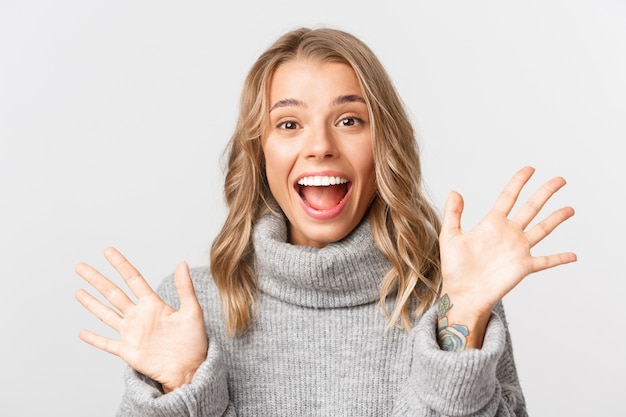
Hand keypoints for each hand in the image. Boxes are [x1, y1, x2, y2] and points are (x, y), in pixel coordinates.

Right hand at [75, 247, 207, 392]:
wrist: (190, 369)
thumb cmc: (195, 342)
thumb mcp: (192, 312)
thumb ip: (185, 288)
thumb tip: (182, 262)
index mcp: (154, 305)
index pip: (133, 279)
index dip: (120, 265)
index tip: (108, 251)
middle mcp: (139, 316)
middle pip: (113, 293)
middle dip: (97, 279)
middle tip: (81, 266)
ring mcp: (132, 333)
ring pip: (107, 314)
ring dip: (92, 303)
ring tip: (78, 291)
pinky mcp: (128, 351)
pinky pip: (107, 344)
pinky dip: (95, 339)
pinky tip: (82, 333)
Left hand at [438, 166, 575, 345]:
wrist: (462, 293)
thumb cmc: (454, 267)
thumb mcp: (450, 236)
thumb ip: (453, 213)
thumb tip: (455, 191)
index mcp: (492, 223)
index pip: (509, 197)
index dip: (519, 182)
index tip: (530, 169)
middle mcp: (508, 233)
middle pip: (531, 207)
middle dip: (545, 193)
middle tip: (560, 180)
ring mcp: (518, 249)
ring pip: (542, 229)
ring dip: (557, 218)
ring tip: (570, 209)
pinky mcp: (523, 267)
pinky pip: (545, 261)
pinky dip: (559, 258)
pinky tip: (573, 255)